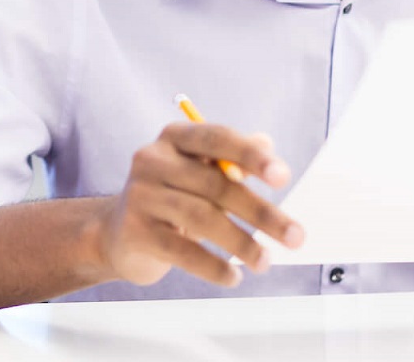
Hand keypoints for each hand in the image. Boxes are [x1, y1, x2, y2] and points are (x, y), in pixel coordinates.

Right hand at [95, 122, 303, 287]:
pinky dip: (213, 266)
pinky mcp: (136, 232)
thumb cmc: (172, 198)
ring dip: (242, 243)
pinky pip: (183, 251)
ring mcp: (140, 196)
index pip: (217, 138)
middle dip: (261, 213)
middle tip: (295, 236)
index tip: (283, 177)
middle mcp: (152, 160)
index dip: (251, 156)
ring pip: (202, 218)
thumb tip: (266, 143)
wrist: (117, 233)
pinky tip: (233, 277)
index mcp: (174, 138)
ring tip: (265, 262)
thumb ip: (233, 160)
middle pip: (216, 184)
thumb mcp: (200, 173)